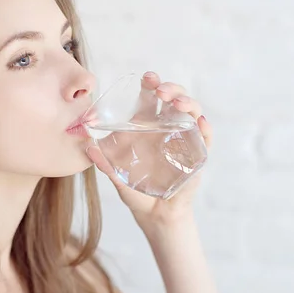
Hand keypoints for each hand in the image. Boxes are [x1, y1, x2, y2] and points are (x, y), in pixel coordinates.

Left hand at [85, 71, 212, 226]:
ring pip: (192, 113)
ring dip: (188, 103)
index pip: (151, 98)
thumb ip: (105, 163)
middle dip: (171, 88)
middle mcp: (167, 128)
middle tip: (161, 90)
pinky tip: (200, 124)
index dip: (151, 84)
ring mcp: (184, 139)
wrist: (155, 215)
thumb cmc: (136, 190)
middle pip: (174, 99)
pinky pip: (205, 138)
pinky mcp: (197, 155)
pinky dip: (205, 129)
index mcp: (147, 126)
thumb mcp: (118, 177)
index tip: (147, 78)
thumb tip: (88, 148)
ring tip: (178, 103)